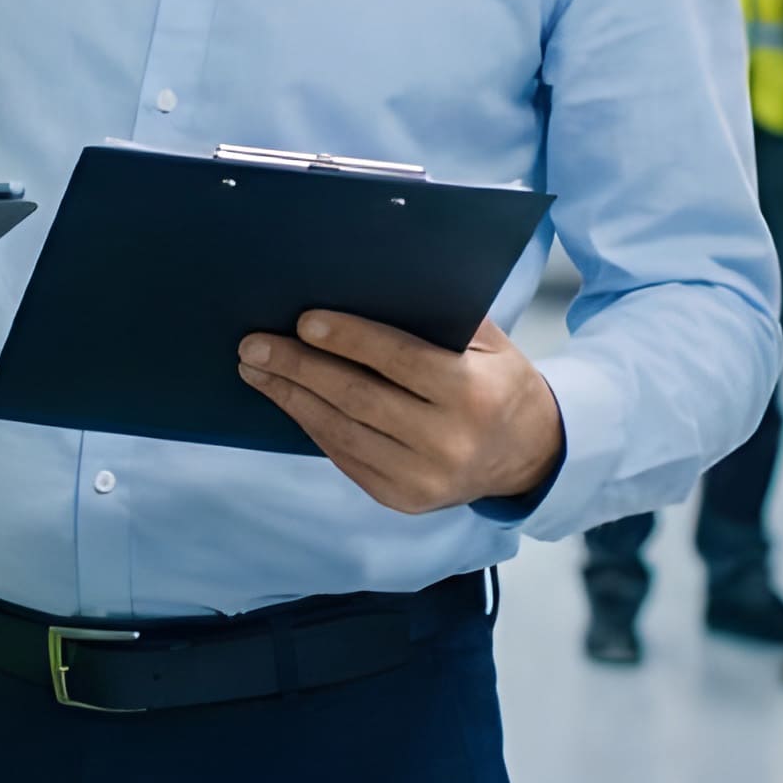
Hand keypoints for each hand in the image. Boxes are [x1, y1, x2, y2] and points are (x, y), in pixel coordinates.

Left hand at [236, 314, 564, 514]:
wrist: (528, 455)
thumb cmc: (497, 381)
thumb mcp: (488, 343)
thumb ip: (438, 316)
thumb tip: (363, 283)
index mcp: (473, 394)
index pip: (400, 361)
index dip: (349, 339)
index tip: (303, 320)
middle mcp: (449, 441)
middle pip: (359, 398)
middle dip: (300, 368)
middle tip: (254, 344)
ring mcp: (423, 478)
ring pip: (342, 431)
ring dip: (291, 397)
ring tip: (255, 369)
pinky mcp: (402, 499)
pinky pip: (345, 457)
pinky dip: (311, 425)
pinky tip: (288, 399)